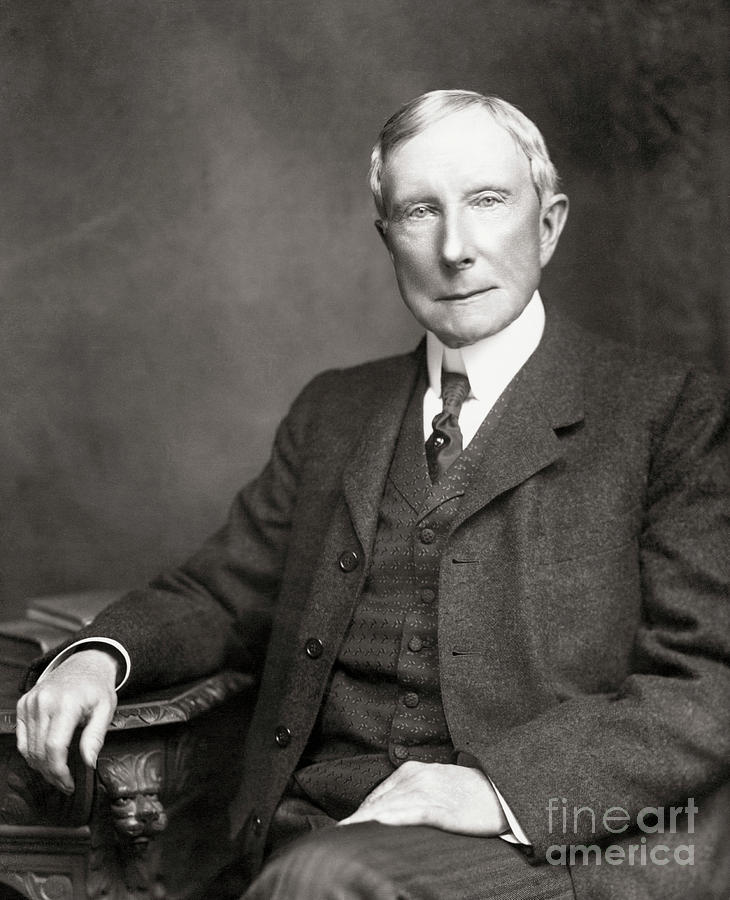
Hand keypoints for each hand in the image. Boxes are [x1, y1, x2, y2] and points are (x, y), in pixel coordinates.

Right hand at [16, 649, 118, 793]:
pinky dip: (30, 752)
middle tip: (64, 783)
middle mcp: (44, 702)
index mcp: (66, 703)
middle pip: (39, 751)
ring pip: (28, 748)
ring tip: (56, 773)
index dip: (59, 771)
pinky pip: (21, 738)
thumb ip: (96, 736)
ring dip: (40, 766)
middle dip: (51, 773)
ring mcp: (30, 702)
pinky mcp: (23, 704)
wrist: (84, 664)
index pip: (54, 747)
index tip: (69, 783)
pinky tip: (44, 758)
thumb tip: (89, 762)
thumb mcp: (106, 709)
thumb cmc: (96, 687)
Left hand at [338, 761, 507, 835]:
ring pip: (388, 809)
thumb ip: (408, 797)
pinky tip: (377, 825)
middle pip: (376, 805)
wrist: (502, 791)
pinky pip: (411, 814)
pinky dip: (392, 820)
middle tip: (334, 841)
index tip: (338, 833)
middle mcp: (414, 777)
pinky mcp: (442, 808)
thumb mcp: (433, 788)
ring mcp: (427, 791)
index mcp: (410, 772)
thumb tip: (382, 817)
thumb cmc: (467, 794)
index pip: (374, 799)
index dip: (356, 818)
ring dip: (365, 824)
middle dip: (355, 823)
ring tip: (345, 839)